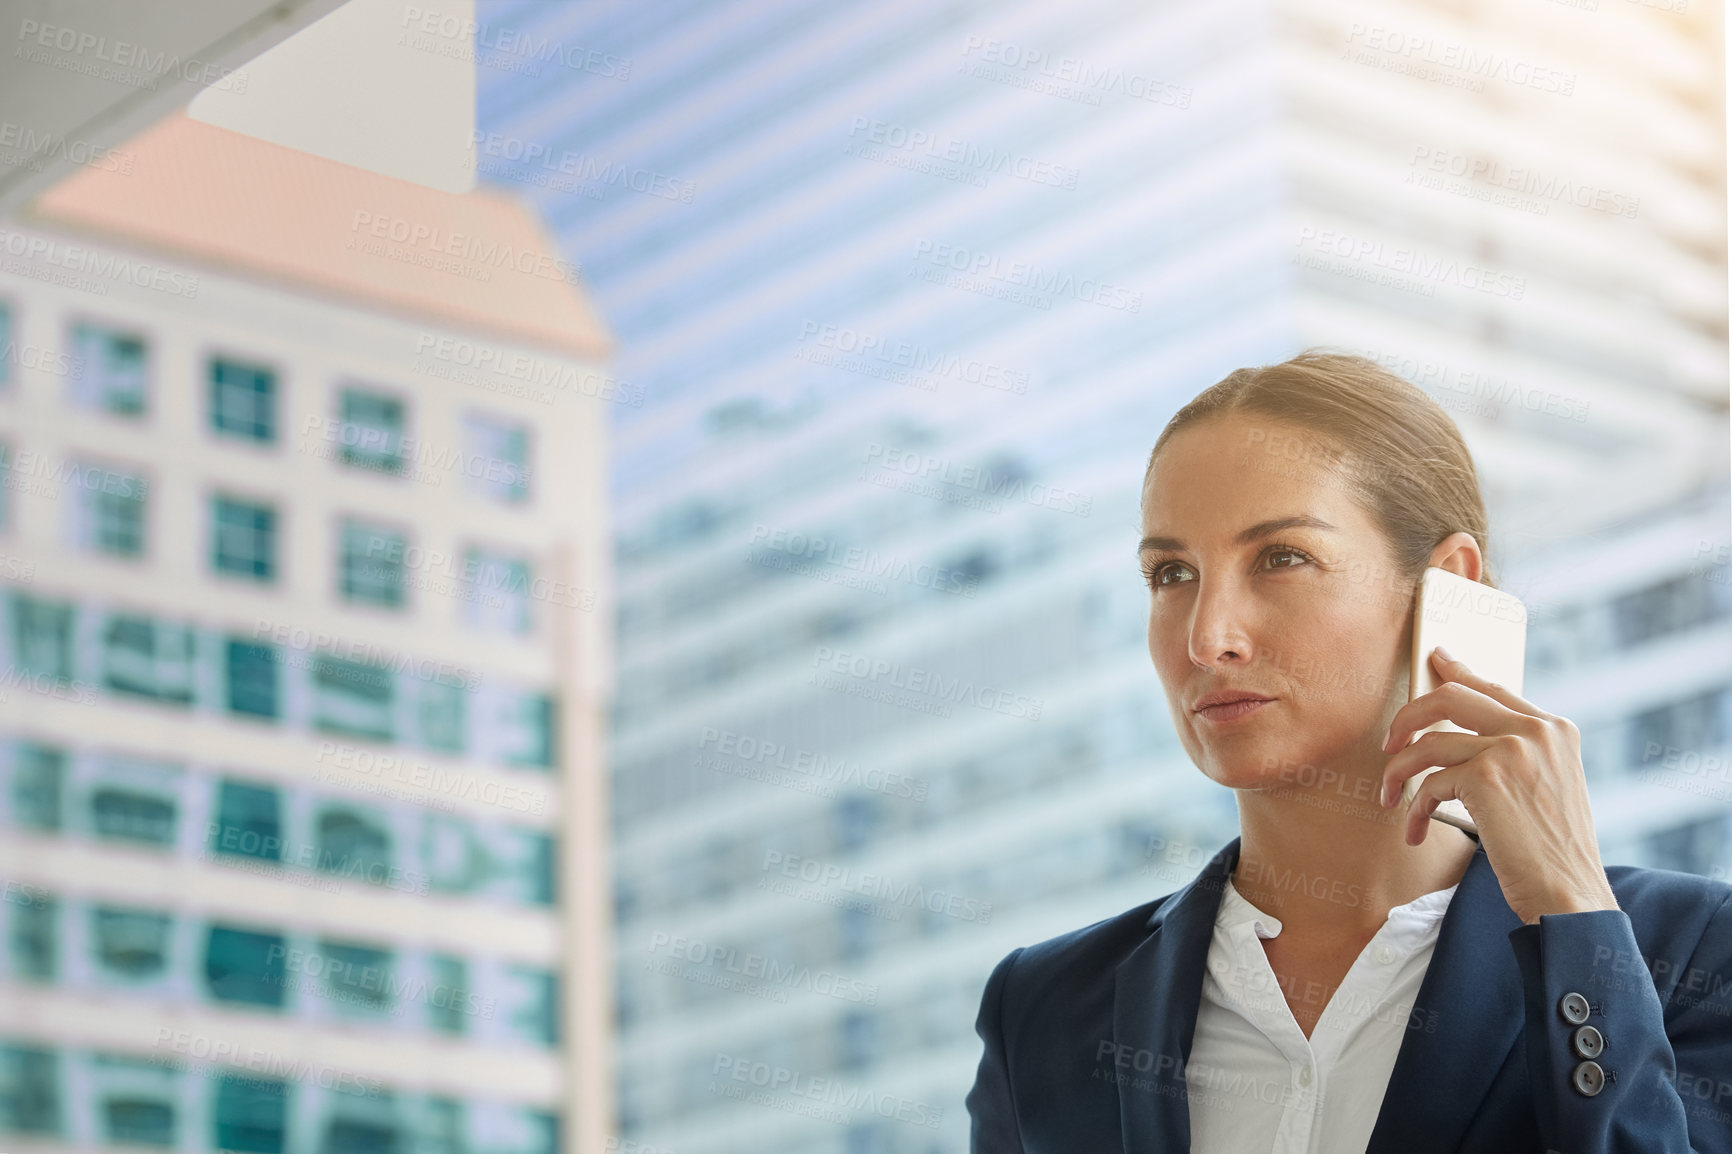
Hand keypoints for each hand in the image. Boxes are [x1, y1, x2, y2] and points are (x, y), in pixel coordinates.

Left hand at [1379, 646, 1619, 925]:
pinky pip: (1428, 784)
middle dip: (1408, 715)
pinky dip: (1414, 809)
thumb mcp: (1547, 788)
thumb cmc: (1553, 853)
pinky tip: (1415, 831)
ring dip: (1397, 773)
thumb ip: (1518, 754)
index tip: (1435, 660)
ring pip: (1427, 744)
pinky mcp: (1485, 778)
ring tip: (1388, 797)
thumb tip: (1461, 736)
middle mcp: (1537, 731)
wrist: (1570, 896)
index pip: (1494, 687)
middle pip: (1451, 696)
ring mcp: (1511, 750)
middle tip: (1389, 741)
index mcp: (1556, 730)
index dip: (1458, 672)